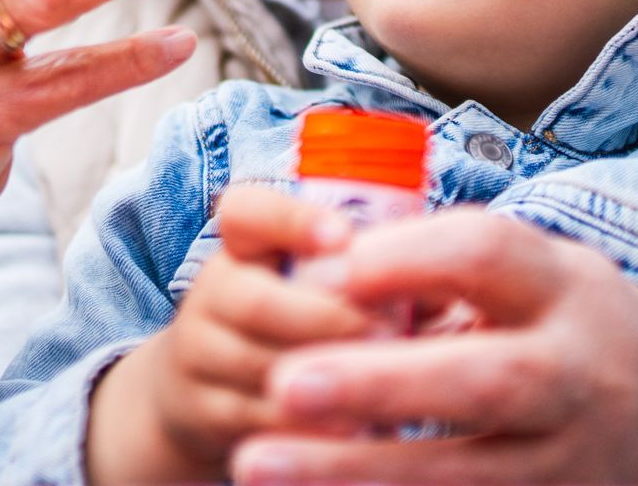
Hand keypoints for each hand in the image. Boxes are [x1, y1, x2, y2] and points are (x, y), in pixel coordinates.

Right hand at [86, 187, 373, 484]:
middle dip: (328, 318)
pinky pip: (261, 422)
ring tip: (383, 379)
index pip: (247, 213)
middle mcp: (212, 292)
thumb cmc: (295, 317)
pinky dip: (312, 425)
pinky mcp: (204, 413)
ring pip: (260, 368)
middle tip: (388, 331)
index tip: (343, 235)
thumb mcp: (312, 279)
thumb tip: (437, 286)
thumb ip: (366, 272)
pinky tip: (357, 424)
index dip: (291, 221)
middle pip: (254, 301)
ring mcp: (200, 354)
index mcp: (243, 245)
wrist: (205, 387)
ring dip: (324, 374)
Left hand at [231, 209, 637, 483]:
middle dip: (381, 383)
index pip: (493, 255)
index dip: (414, 256)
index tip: (337, 264)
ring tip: (255, 461)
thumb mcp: (541, 272)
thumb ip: (451, 262)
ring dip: (352, 470)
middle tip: (287, 383)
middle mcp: (577, 375)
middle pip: (483, 380)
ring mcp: (564, 459)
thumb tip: (323, 261)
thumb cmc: (572, 325)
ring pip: (459, 473)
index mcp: (569, 289)